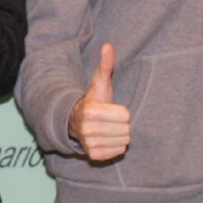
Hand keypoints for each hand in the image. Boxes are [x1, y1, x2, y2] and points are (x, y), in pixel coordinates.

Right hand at [67, 43, 129, 160]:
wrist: (77, 122)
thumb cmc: (94, 101)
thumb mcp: (100, 83)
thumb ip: (106, 65)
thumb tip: (108, 46)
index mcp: (90, 111)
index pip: (126, 116)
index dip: (122, 112)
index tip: (111, 109)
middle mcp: (87, 130)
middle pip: (126, 130)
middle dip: (121, 125)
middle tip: (110, 120)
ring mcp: (90, 144)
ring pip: (123, 141)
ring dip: (119, 135)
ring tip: (108, 129)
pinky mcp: (94, 156)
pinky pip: (118, 152)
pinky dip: (116, 146)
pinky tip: (107, 139)